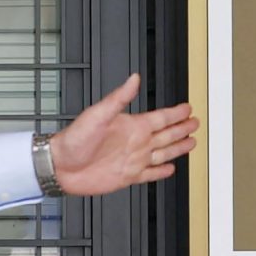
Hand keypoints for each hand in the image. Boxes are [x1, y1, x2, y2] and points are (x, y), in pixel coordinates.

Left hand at [44, 73, 199, 195]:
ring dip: (177, 148)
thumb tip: (134, 79)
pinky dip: (161, 172)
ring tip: (190, 143)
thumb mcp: (97, 114)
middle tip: (195, 123)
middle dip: (182, 129)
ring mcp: (132, 160)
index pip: (161, 118)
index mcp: (131, 126)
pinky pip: (149, 174)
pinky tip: (169, 168)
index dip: (175, 114)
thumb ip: (119, 98)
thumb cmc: (74, 139)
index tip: (188, 108)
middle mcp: (134, 142)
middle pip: (166, 134)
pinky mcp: (127, 176)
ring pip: (163, 153)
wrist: (60, 166)